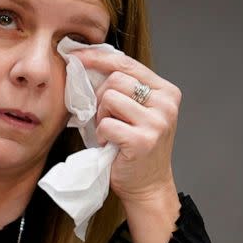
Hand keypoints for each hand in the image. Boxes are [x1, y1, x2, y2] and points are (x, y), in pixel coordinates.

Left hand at [74, 48, 180, 203]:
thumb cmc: (134, 146)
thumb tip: (85, 61)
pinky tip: (110, 144)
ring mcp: (157, 122)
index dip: (98, 57)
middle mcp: (166, 104)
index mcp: (166, 91)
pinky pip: (106, 124)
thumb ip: (121, 87)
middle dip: (100, 97)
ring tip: (110, 131)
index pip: (127, 63)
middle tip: (104, 118)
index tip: (75, 56)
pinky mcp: (143, 140)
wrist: (147, 186)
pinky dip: (101, 135)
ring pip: (109, 98)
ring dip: (101, 116)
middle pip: (116, 79)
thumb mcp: (135, 111)